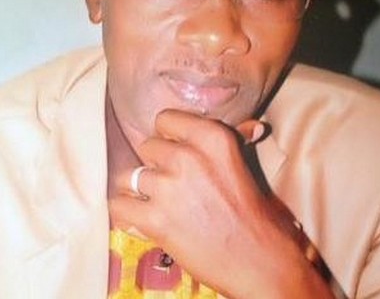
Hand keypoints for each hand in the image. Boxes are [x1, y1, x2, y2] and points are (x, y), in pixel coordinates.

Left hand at [110, 109, 332, 297]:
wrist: (260, 260)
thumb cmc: (258, 213)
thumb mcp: (247, 168)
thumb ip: (240, 141)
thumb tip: (253, 126)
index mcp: (213, 137)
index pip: (165, 119)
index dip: (168, 137)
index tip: (175, 150)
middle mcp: (188, 156)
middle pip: (146, 146)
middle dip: (156, 164)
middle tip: (173, 184)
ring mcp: (169, 187)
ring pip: (129, 176)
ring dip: (140, 191)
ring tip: (158, 204)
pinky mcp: (155, 219)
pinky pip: (118, 205)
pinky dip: (127, 215)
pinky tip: (142, 219)